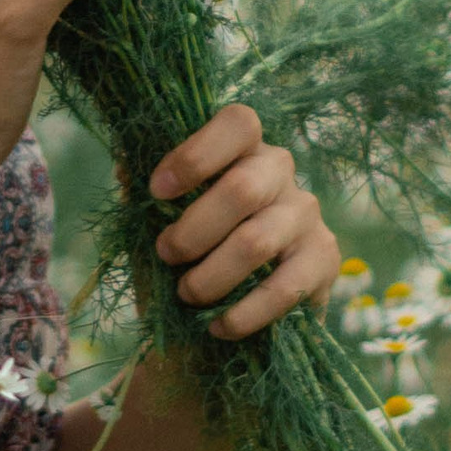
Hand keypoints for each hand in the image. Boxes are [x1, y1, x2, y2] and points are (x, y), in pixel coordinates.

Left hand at [147, 103, 339, 340]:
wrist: (229, 317)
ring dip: (211, 276)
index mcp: (243, 149)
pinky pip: (284, 288)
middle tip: (166, 255)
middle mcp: (281, 172)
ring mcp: (307, 214)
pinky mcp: (324, 260)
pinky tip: (220, 326)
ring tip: (187, 295)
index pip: (238, 124)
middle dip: (193, 230)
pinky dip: (244, 313)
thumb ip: (145, 196)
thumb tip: (125, 167)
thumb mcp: (160, 222)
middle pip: (244, 188)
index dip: (197, 154)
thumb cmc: (190, 254)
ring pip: (257, 242)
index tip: (157, 191)